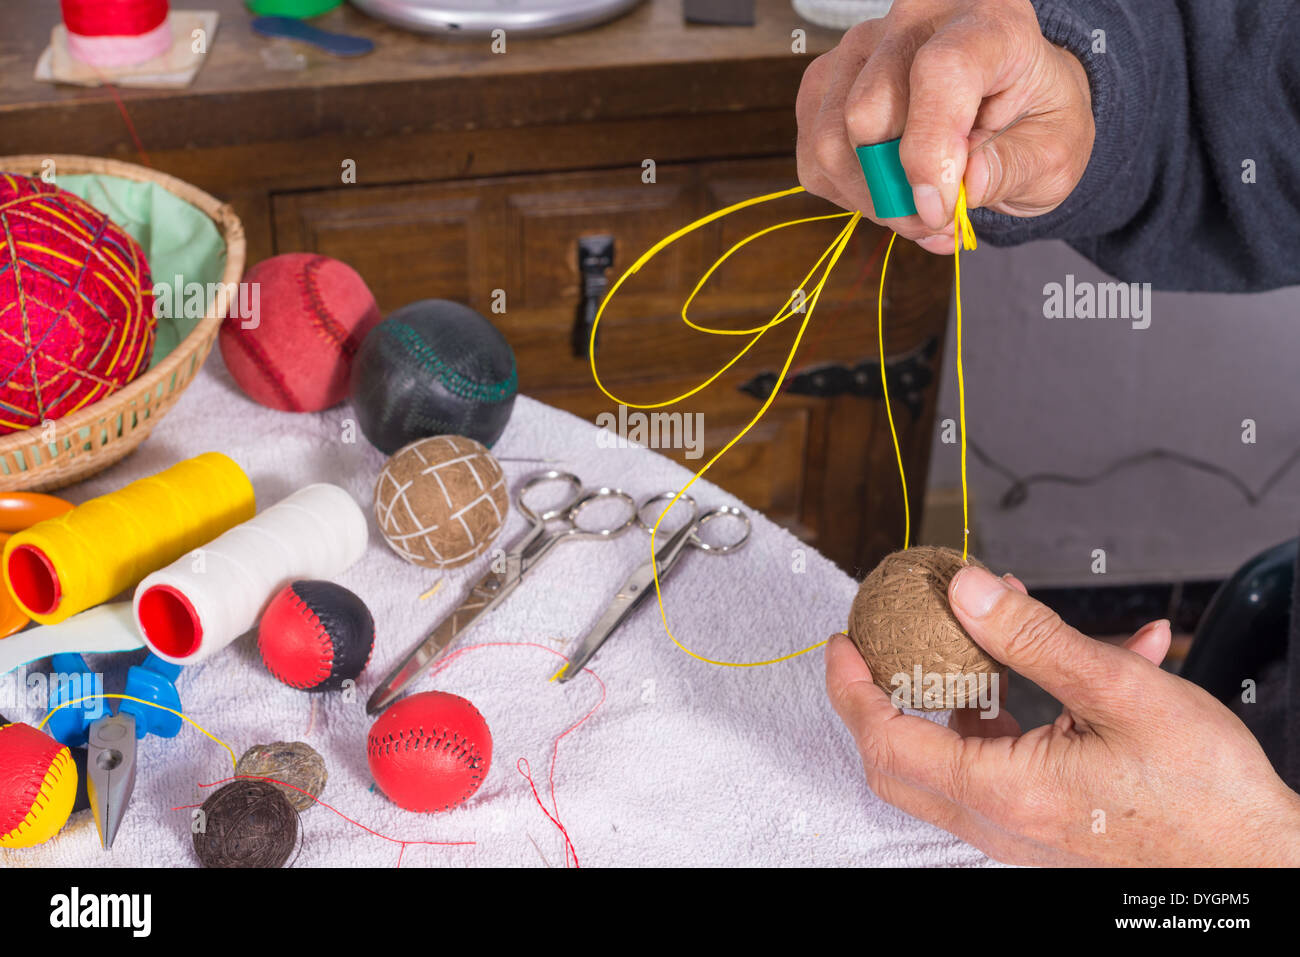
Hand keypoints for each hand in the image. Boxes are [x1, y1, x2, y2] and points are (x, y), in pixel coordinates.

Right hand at [796, 0, 1094, 252]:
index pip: (939, 72)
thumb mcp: (1054, 153)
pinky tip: (891, 196)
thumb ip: (1011, 169)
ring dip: (872, 199)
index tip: (939, 208)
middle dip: (897, 190)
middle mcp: (913, 20)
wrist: (1009, 102)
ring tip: (918, 213)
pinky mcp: (826, 84)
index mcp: (987, 21)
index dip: (930, 152)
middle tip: (937, 218)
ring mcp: (860, 49)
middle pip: (867, 114)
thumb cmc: (1033, 120)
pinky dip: (850, 195)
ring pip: (831, 142)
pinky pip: (814, 158)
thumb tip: (954, 190)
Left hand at [826, 564, 1299, 864]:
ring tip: (993, 625)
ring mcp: (1022, 829)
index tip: (844, 642)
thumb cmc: (1207, 798)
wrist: (1264, 865)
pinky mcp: (1048, 824)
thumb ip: (1032, 640)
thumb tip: (968, 592)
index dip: (853, 686)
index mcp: (1004, 792)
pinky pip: (1005, 764)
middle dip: (878, 696)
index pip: (886, 738)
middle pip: (899, 760)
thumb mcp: (1119, 693)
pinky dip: (1017, 713)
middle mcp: (1001, 821)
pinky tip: (1074, 663)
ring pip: (950, 759)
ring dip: (957, 692)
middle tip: (877, 644)